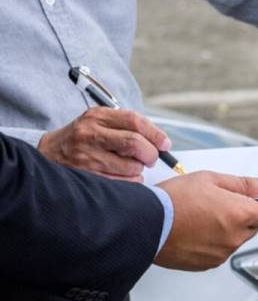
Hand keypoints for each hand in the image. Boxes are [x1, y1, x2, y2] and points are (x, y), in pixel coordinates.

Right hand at [38, 108, 170, 181]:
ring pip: (131, 167)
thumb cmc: (85, 138)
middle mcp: (90, 134)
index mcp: (97, 117)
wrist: (49, 153)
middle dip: (151, 154)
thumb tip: (162, 142)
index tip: (165, 144)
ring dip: (139, 169)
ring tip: (131, 166)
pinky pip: (123, 183)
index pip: (135, 121)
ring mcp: (87, 157)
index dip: (156, 134)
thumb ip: (128, 127)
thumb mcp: (101, 122)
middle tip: (151, 158)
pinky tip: (123, 176)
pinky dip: (131, 181)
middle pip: (135, 143)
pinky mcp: (87, 176)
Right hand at [154, 172, 257, 270]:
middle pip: (253, 227)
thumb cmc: (174, 200)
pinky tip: (194, 231)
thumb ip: (245, 184)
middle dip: (242, 216)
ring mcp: (222, 253)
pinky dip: (212, 243)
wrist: (144, 224)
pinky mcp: (207, 264)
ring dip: (226, 230)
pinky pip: (219, 252)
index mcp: (241, 214)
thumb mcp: (211, 179)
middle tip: (218, 204)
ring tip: (201, 217)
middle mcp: (235, 237)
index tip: (255, 200)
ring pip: (235, 240)